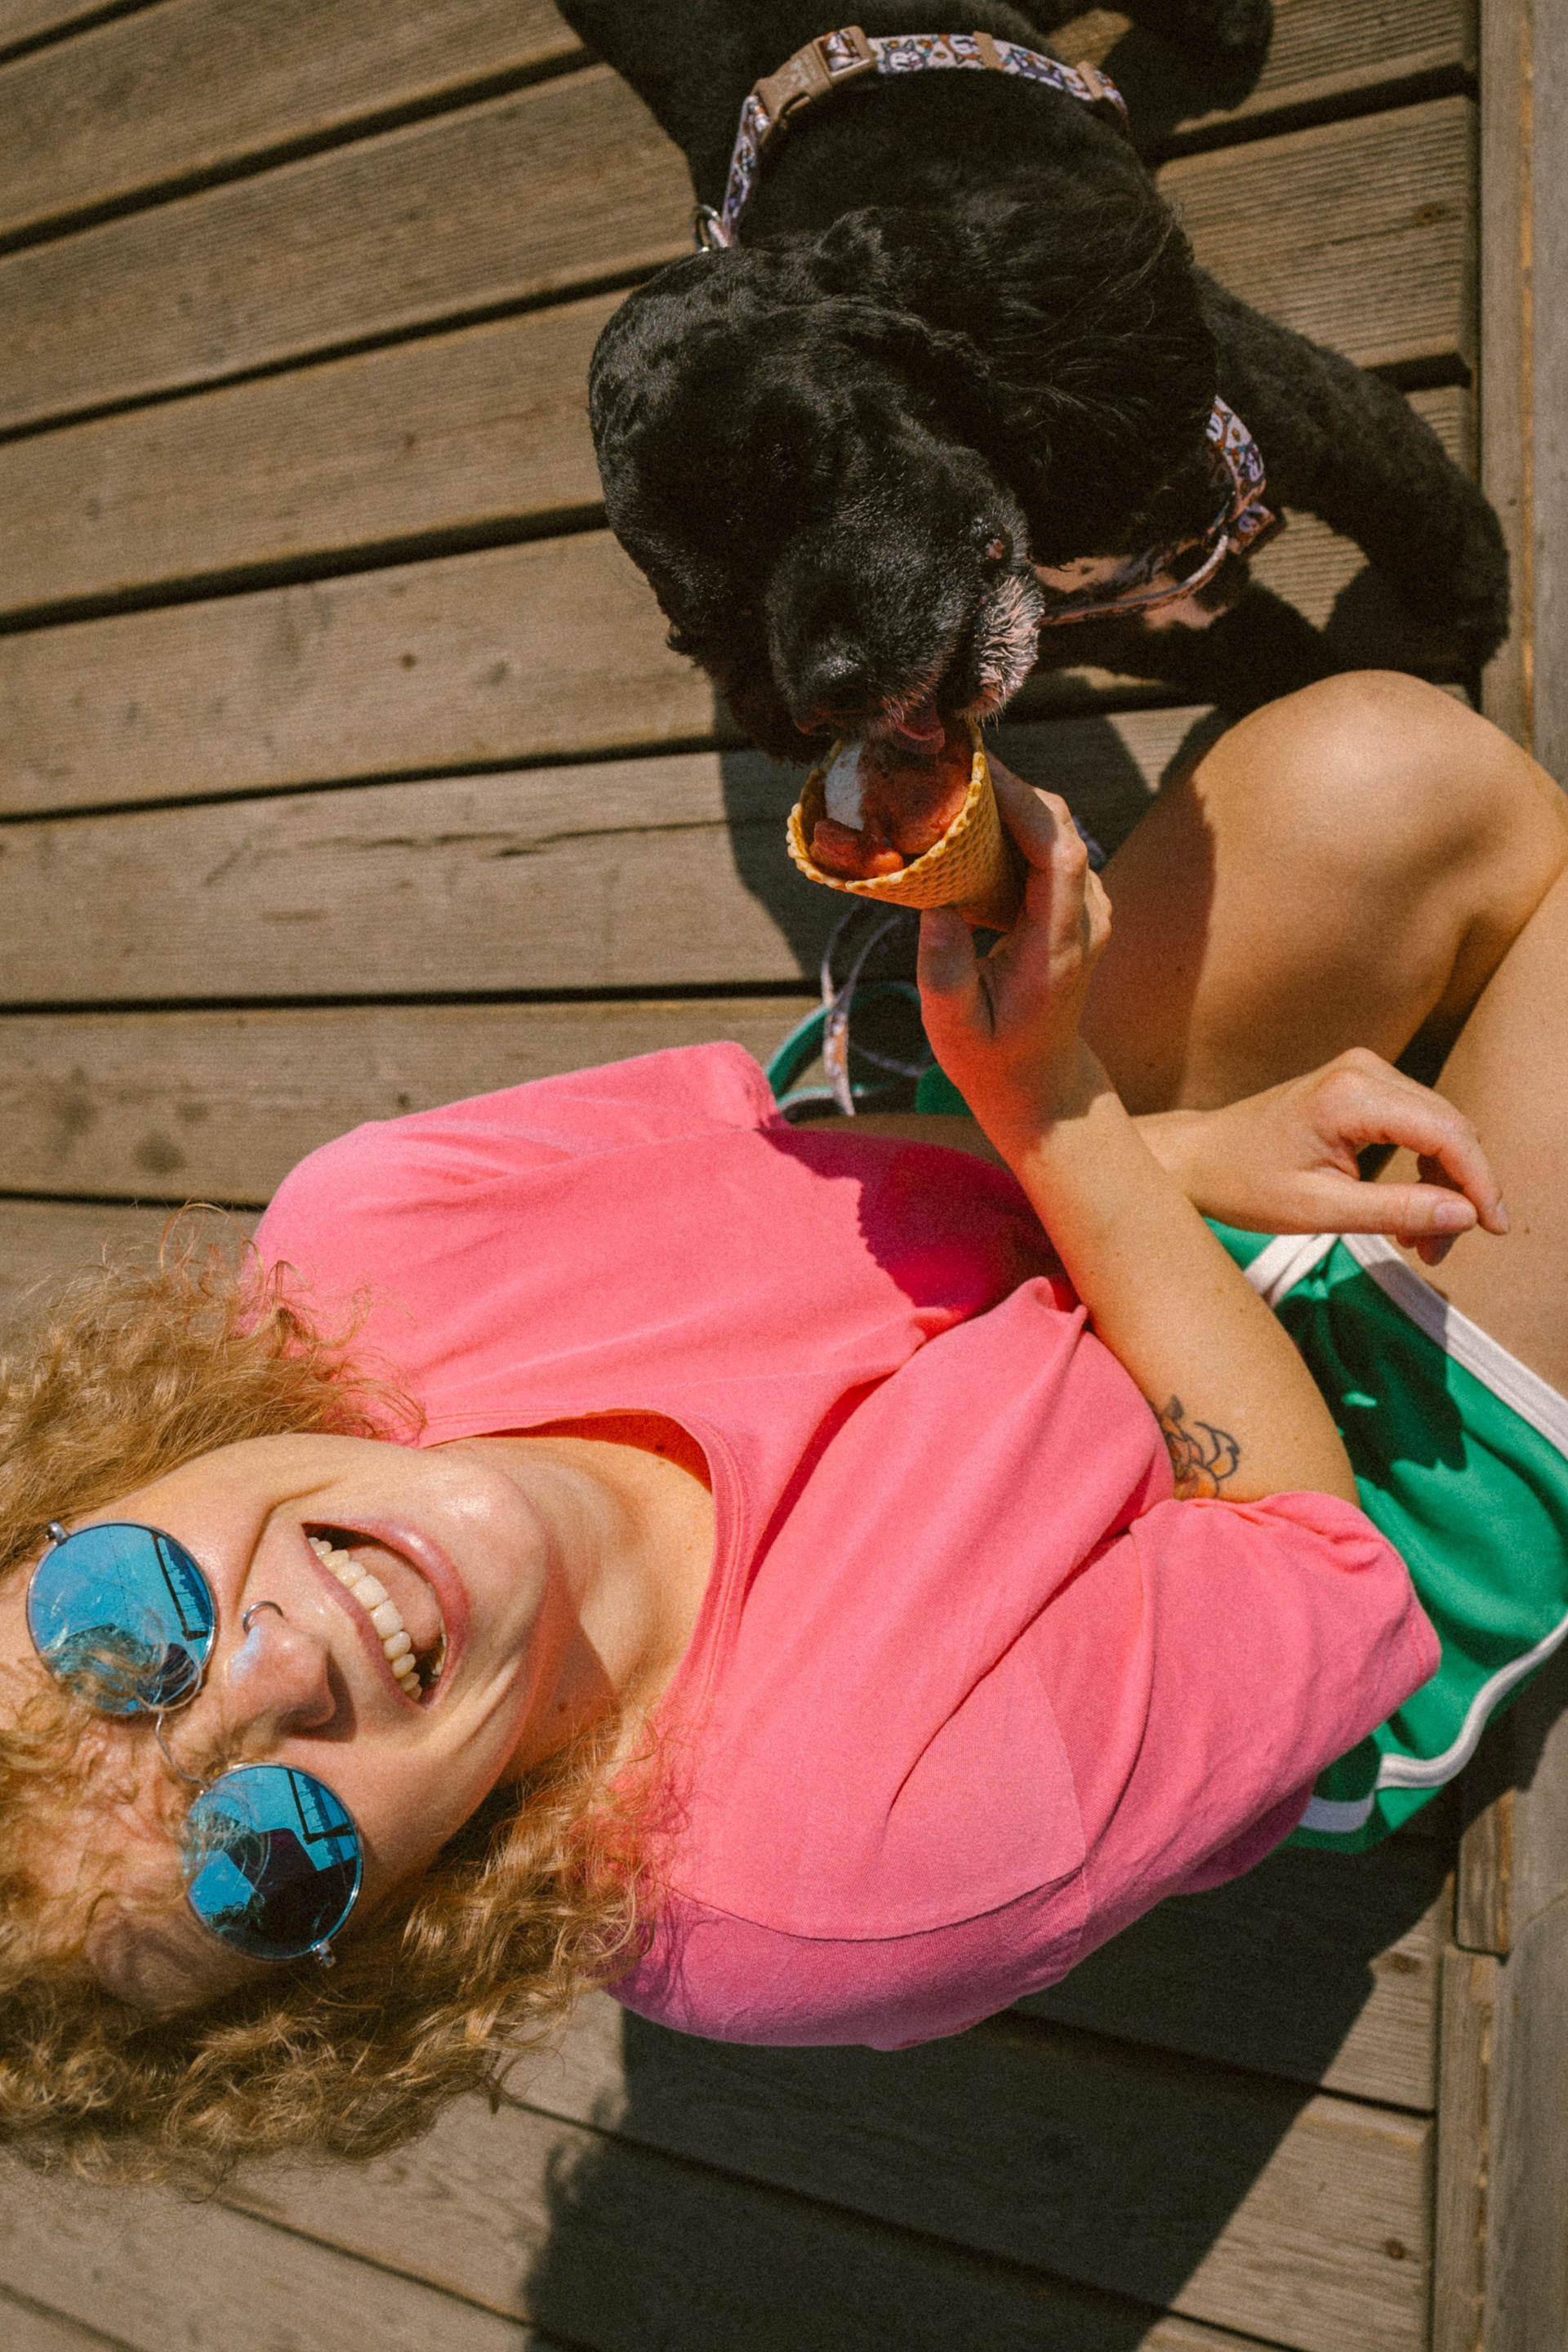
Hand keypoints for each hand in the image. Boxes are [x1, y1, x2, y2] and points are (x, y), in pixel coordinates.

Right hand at [917, 762, 1113, 1150]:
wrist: (1041, 1083)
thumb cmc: (992, 1059)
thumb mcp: (954, 1029)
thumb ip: (945, 971)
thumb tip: (934, 907)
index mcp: (1060, 948)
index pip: (1058, 855)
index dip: (1023, 806)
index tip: (974, 775)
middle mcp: (1086, 919)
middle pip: (1062, 827)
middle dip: (1010, 788)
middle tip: (949, 768)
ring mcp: (1088, 908)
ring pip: (1057, 828)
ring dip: (1009, 801)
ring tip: (952, 786)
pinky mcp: (1076, 904)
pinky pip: (1049, 845)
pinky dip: (1012, 823)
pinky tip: (969, 821)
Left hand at [1150, 1048, 1508, 1265]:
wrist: (1200, 1157)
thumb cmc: (1243, 1183)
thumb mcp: (1317, 1210)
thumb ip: (1393, 1210)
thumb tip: (1465, 1216)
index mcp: (1351, 1095)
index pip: (1447, 1132)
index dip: (1479, 1182)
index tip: (1492, 1229)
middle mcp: (1365, 1069)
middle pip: (1451, 1128)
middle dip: (1460, 1192)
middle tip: (1438, 1251)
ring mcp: (1365, 1071)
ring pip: (1441, 1129)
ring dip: (1443, 1187)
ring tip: (1419, 1243)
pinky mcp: (1364, 1085)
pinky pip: (1418, 1125)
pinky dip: (1424, 1171)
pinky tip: (1406, 1216)